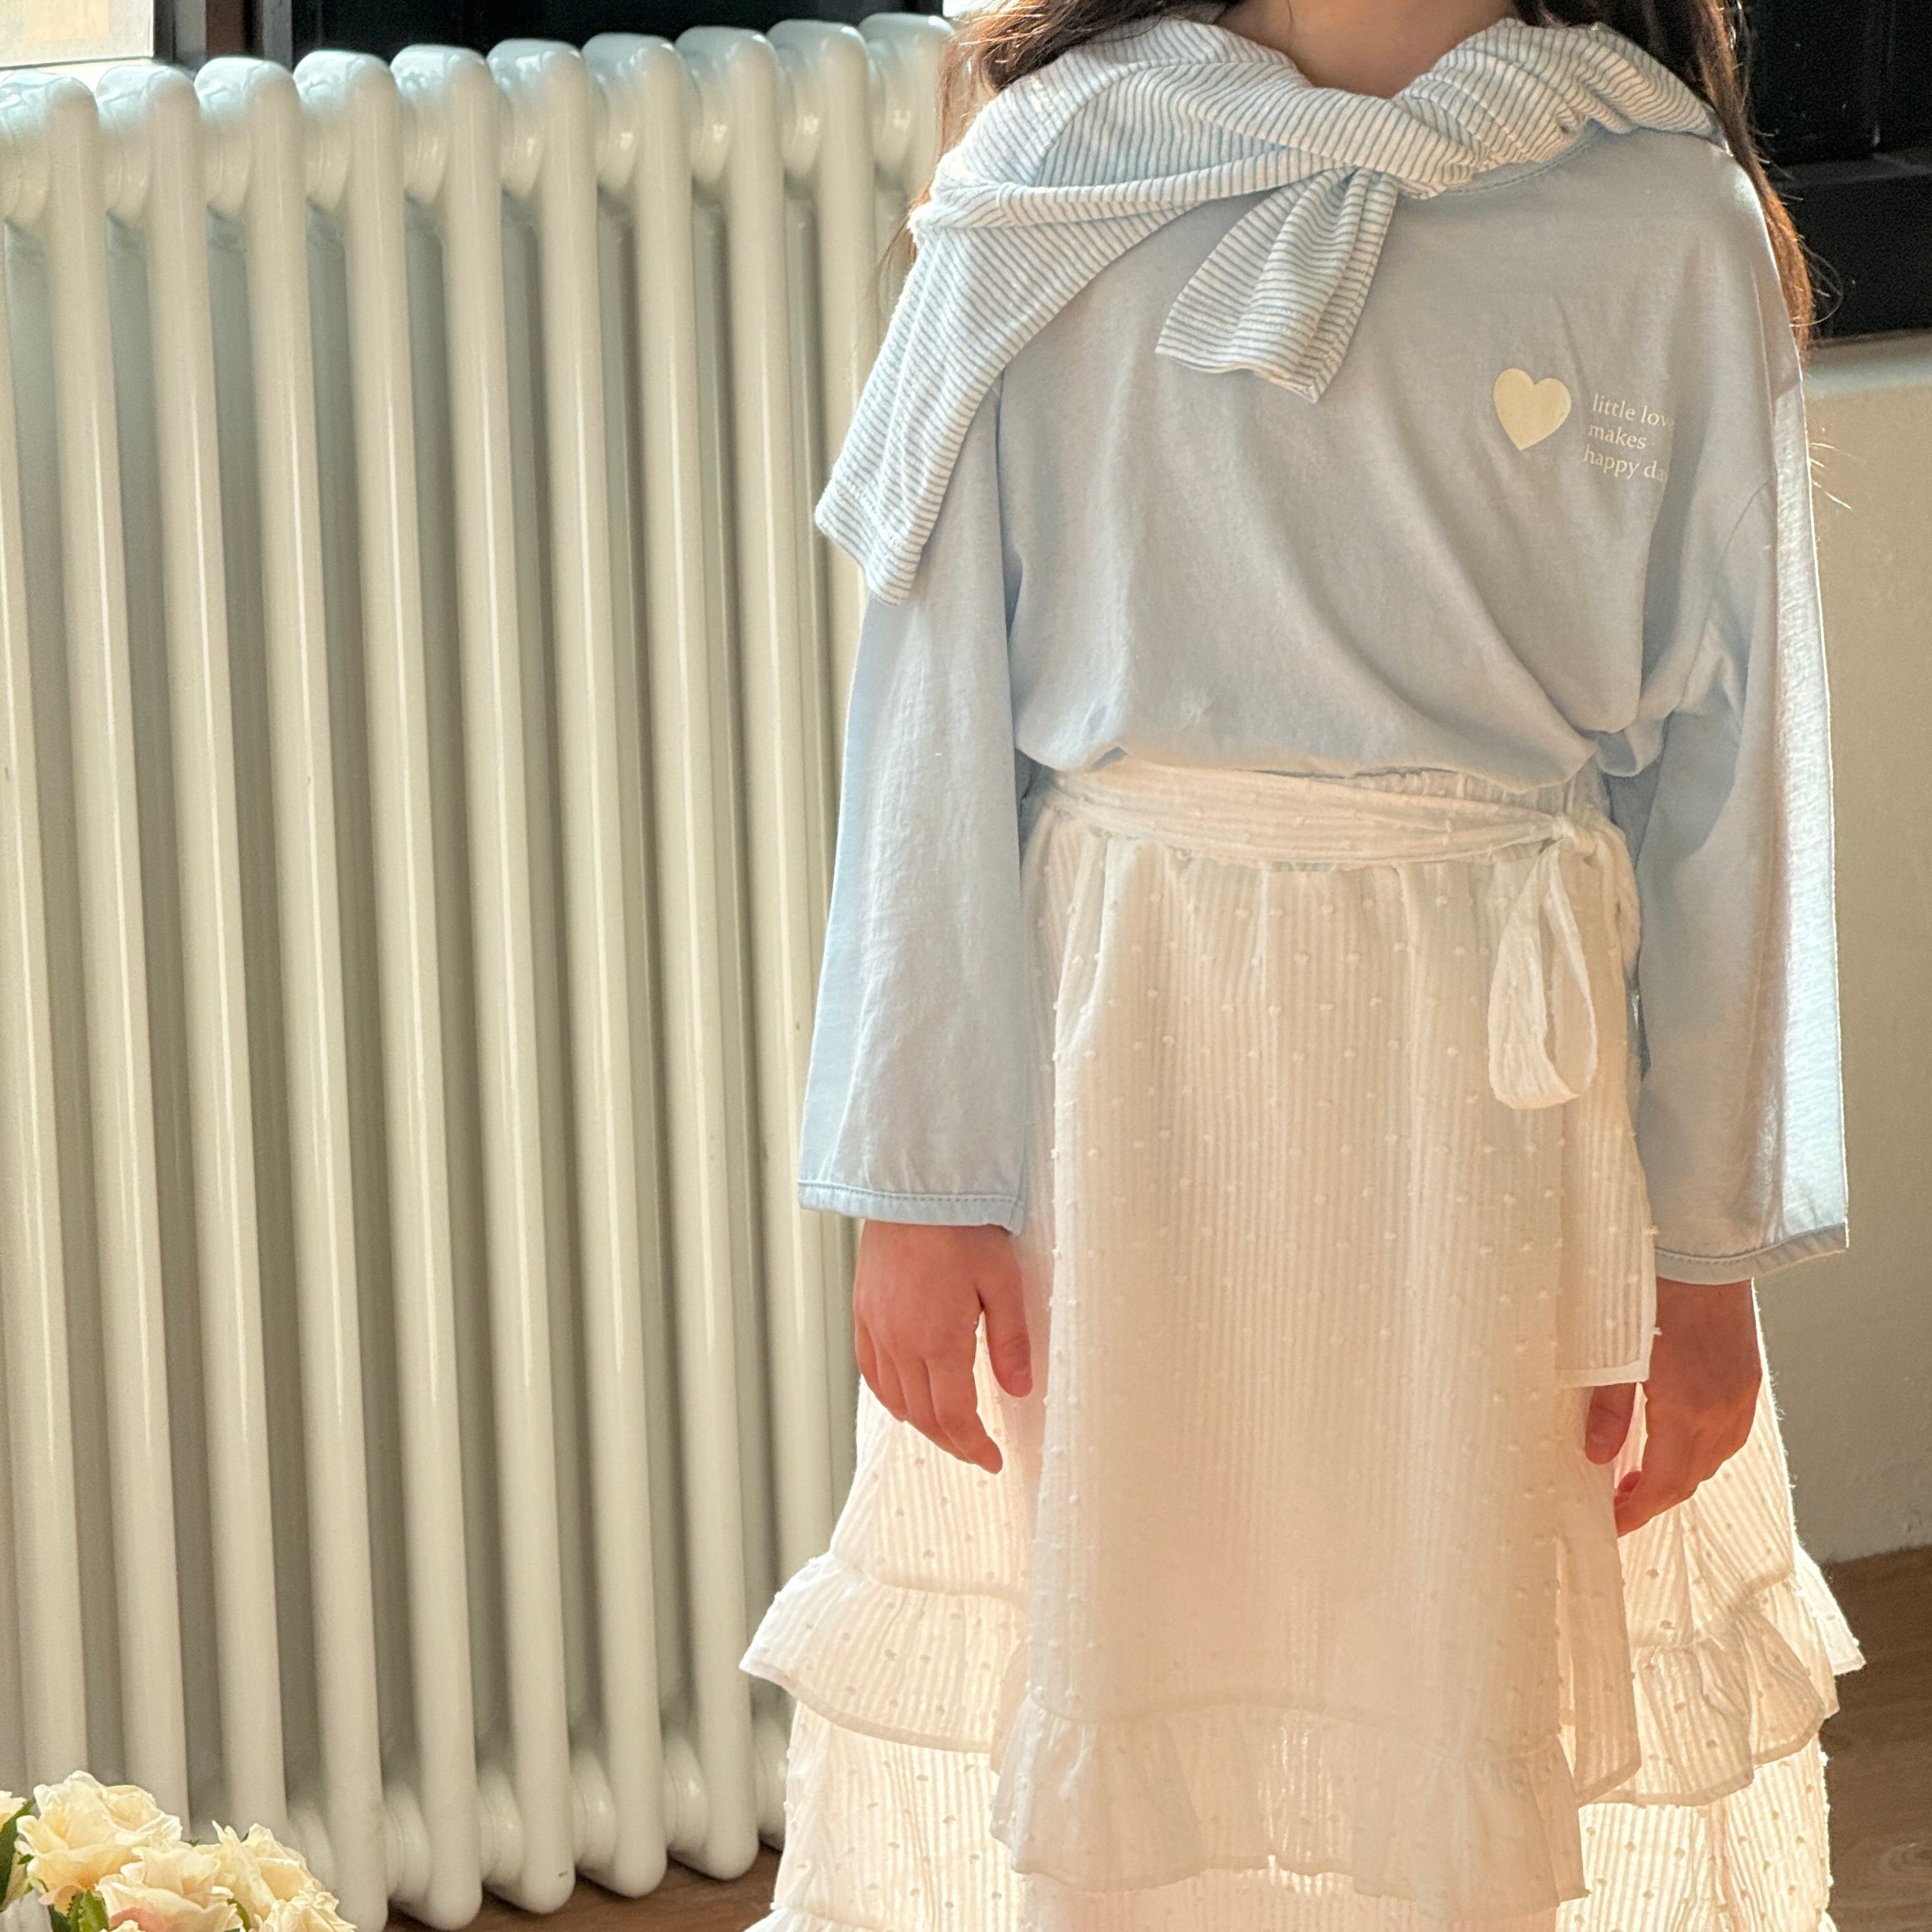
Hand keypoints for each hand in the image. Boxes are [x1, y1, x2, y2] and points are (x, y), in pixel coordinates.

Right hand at [853, 1220, 1032, 1473]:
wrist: (913, 1185)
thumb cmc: (961, 1225)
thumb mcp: (1003, 1281)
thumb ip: (1011, 1340)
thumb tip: (1020, 1389)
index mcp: (938, 1339)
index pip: (955, 1416)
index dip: (974, 1446)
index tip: (992, 1459)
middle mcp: (900, 1341)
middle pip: (924, 1416)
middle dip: (952, 1442)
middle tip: (975, 1452)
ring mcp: (876, 1328)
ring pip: (895, 1399)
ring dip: (922, 1424)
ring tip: (947, 1431)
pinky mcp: (864, 1311)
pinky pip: (871, 1370)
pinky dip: (889, 1396)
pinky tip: (903, 1402)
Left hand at [1582, 1276, 1760, 1536]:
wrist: (1705, 1248)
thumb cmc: (1655, 1288)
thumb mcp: (1618, 1349)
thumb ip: (1608, 1406)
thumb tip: (1595, 1454)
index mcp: (1689, 1409)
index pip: (1664, 1482)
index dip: (1637, 1509)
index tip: (1614, 1524)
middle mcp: (1723, 1410)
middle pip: (1690, 1478)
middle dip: (1654, 1498)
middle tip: (1619, 1503)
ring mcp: (1740, 1395)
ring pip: (1712, 1458)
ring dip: (1679, 1475)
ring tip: (1641, 1476)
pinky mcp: (1747, 1377)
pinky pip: (1728, 1433)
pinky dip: (1701, 1449)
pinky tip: (1677, 1439)